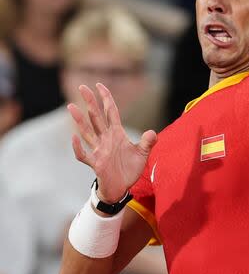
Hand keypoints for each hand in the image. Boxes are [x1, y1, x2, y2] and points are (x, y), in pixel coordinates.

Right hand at [68, 83, 156, 202]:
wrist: (122, 187)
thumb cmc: (129, 169)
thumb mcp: (142, 154)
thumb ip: (147, 142)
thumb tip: (152, 132)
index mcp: (116, 134)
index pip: (111, 112)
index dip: (106, 98)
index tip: (99, 85)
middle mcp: (106, 139)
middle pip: (96, 117)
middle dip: (90, 102)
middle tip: (82, 86)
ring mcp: (99, 150)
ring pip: (87, 132)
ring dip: (80, 120)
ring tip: (71, 106)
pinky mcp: (96, 163)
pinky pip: (84, 155)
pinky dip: (79, 148)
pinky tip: (75, 138)